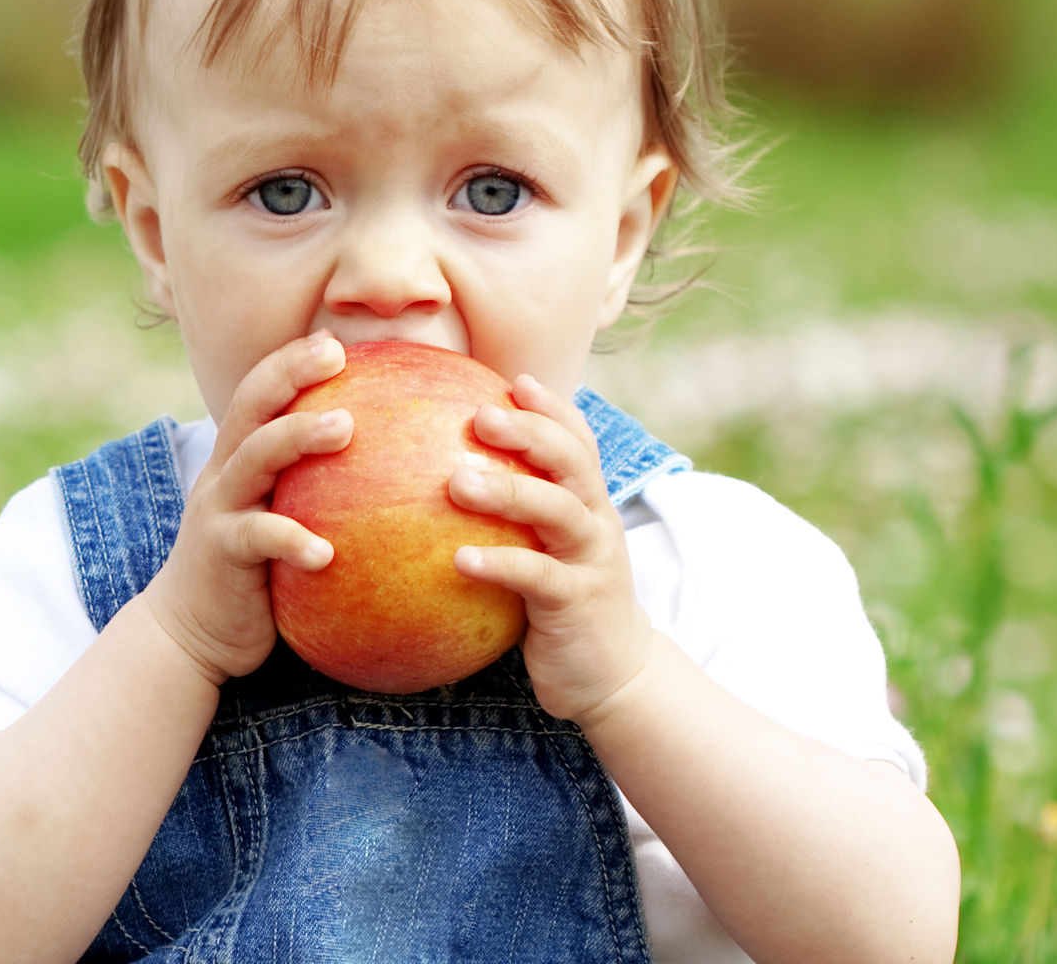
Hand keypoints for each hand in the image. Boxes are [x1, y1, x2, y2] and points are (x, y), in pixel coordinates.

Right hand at [134, 333, 358, 681]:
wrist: (190, 632)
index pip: (260, 393)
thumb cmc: (256, 576)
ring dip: (296, 436)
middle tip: (337, 353)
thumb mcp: (281, 521)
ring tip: (346, 428)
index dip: (291, 361)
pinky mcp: (222, 553)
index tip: (336, 341)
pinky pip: (258, 538)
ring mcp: (220, 510)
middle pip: (252, 406)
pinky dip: (291, 540)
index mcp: (240, 459)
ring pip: (253, 457)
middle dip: (290, 372)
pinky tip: (326, 553)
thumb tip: (396, 478)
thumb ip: (318, 494)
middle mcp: (225, 473)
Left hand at [448, 374, 668, 727]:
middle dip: (530, 432)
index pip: (576, 442)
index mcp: (587, 503)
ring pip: (558, 510)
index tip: (513, 381)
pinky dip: (500, 564)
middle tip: (478, 415)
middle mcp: (596, 522)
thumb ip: (516, 515)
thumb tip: (443, 478)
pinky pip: (537, 576)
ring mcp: (591, 560)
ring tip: (456, 481)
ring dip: (509, 490)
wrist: (612, 675)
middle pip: (571, 462)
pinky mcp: (578, 602)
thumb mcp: (545, 550)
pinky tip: (459, 559)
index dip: (551, 408)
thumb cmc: (561, 604)